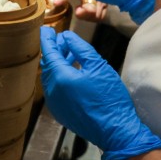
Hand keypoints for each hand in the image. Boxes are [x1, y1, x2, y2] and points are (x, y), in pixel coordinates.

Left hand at [40, 28, 160, 159]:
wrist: (115, 130)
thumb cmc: (108, 97)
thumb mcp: (98, 66)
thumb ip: (80, 48)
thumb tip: (66, 36)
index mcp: (59, 77)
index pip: (48, 52)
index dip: (47, 39)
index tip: (45, 29)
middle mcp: (52, 90)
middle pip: (48, 64)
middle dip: (54, 50)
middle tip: (60, 39)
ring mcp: (54, 103)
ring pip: (51, 77)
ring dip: (58, 63)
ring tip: (68, 52)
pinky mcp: (60, 112)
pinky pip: (55, 89)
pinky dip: (60, 77)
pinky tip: (72, 72)